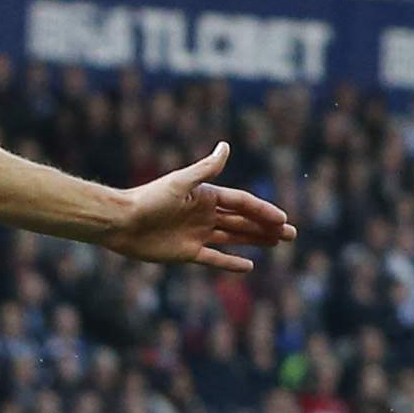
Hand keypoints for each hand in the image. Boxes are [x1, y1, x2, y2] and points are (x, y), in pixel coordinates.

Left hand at [103, 143, 295, 272]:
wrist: (121, 222)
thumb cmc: (149, 198)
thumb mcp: (181, 182)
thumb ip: (206, 169)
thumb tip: (226, 146)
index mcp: (206, 196)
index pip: (242, 203)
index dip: (263, 211)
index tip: (283, 219)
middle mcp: (205, 214)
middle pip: (243, 221)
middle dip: (268, 227)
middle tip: (292, 234)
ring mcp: (198, 234)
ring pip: (234, 237)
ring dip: (256, 241)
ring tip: (279, 244)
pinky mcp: (188, 253)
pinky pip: (215, 258)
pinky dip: (231, 263)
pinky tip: (249, 266)